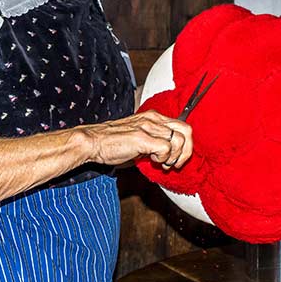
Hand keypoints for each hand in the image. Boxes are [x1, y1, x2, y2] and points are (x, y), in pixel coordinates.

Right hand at [78, 110, 192, 169]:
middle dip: (186, 152)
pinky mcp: (142, 137)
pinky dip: (163, 158)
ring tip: (160, 163)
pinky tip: (151, 160)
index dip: (185, 145)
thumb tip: (169, 154)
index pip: (183, 126)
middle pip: (187, 131)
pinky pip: (166, 148)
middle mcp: (153, 119)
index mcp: (153, 117)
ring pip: (179, 140)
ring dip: (173, 157)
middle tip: (174, 164)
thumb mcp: (139, 138)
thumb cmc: (112, 143)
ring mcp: (148, 127)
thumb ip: (154, 141)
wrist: (93, 142)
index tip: (177, 159)